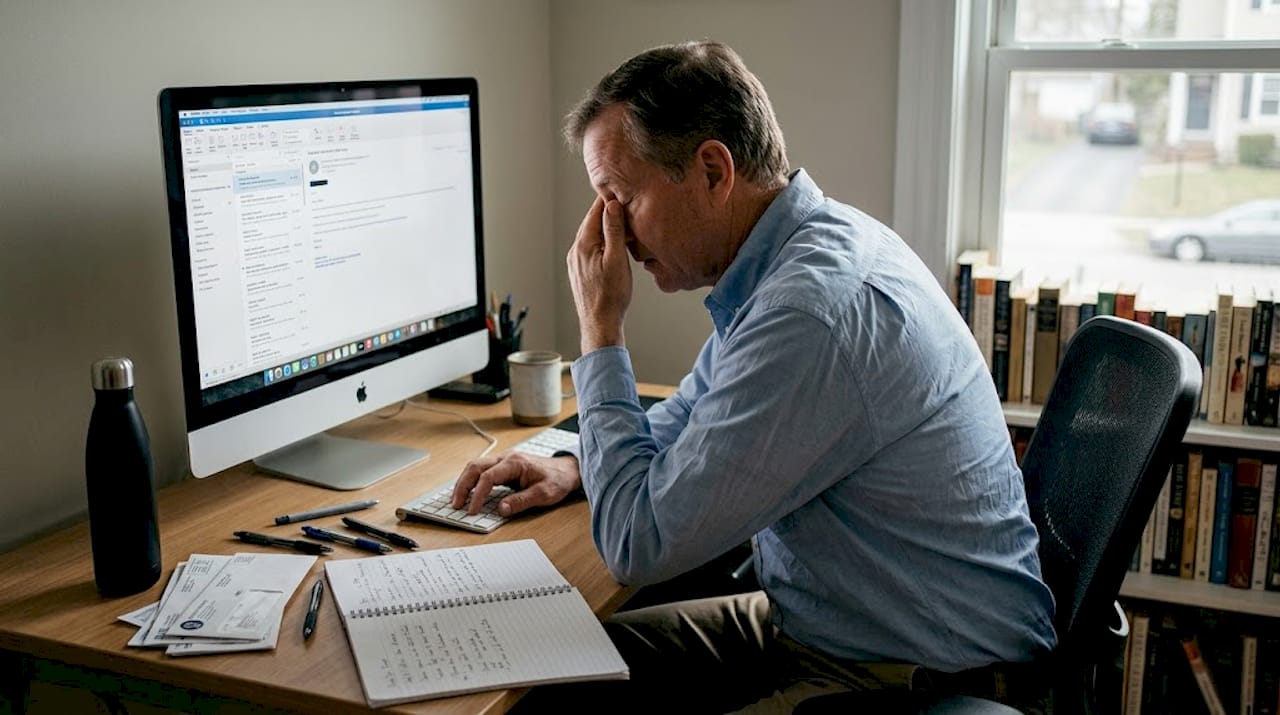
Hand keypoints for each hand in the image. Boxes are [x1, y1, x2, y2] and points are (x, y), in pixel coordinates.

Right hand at [450, 452, 581, 516]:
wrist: (567, 470)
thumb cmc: (558, 479)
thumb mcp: (544, 494)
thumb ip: (521, 501)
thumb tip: (501, 509)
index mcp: (515, 463)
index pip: (488, 477)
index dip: (477, 494)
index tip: (472, 509)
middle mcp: (506, 457)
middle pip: (475, 467)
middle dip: (462, 485)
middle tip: (456, 504)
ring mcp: (504, 459)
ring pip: (475, 466)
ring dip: (464, 482)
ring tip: (457, 500)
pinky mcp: (503, 465)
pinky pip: (482, 470)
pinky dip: (471, 480)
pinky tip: (467, 492)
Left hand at [567, 197, 631, 352]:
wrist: (600, 323)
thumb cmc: (611, 296)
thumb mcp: (617, 259)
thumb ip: (614, 231)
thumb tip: (611, 205)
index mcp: (584, 244)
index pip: (595, 212)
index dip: (609, 199)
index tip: (620, 187)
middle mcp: (575, 250)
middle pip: (592, 222)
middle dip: (608, 211)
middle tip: (625, 201)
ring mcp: (576, 261)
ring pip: (592, 235)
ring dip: (606, 227)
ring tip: (624, 222)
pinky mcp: (580, 271)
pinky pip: (591, 248)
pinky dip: (602, 241)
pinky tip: (615, 245)